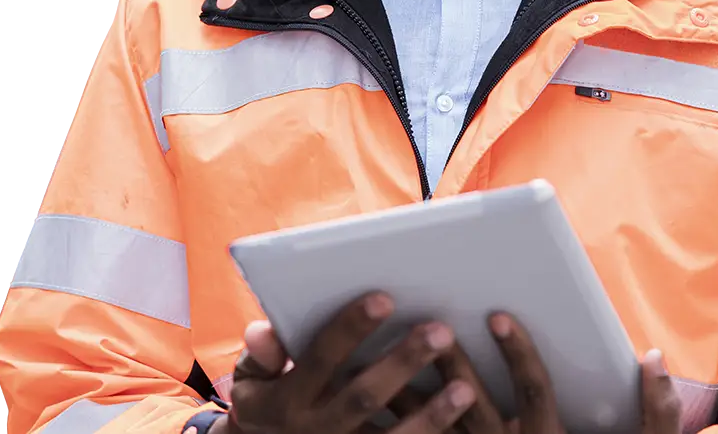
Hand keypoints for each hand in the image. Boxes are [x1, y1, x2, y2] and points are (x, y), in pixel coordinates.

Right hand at [214, 292, 477, 433]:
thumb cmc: (268, 402)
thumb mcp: (252, 382)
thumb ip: (262, 354)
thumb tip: (264, 332)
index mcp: (287, 399)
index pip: (321, 358)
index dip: (350, 328)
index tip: (385, 297)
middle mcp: (315, 431)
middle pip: (363, 397)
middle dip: (402, 363)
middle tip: (440, 329)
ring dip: (429, 416)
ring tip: (464, 387)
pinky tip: (465, 426)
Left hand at [389, 313, 681, 433]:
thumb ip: (654, 413)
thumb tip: (655, 357)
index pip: (534, 393)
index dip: (519, 354)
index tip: (498, 315)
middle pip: (476, 409)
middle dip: (452, 366)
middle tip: (433, 324)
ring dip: (411, 400)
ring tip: (383, 357)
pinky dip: (398, 433)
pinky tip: (372, 409)